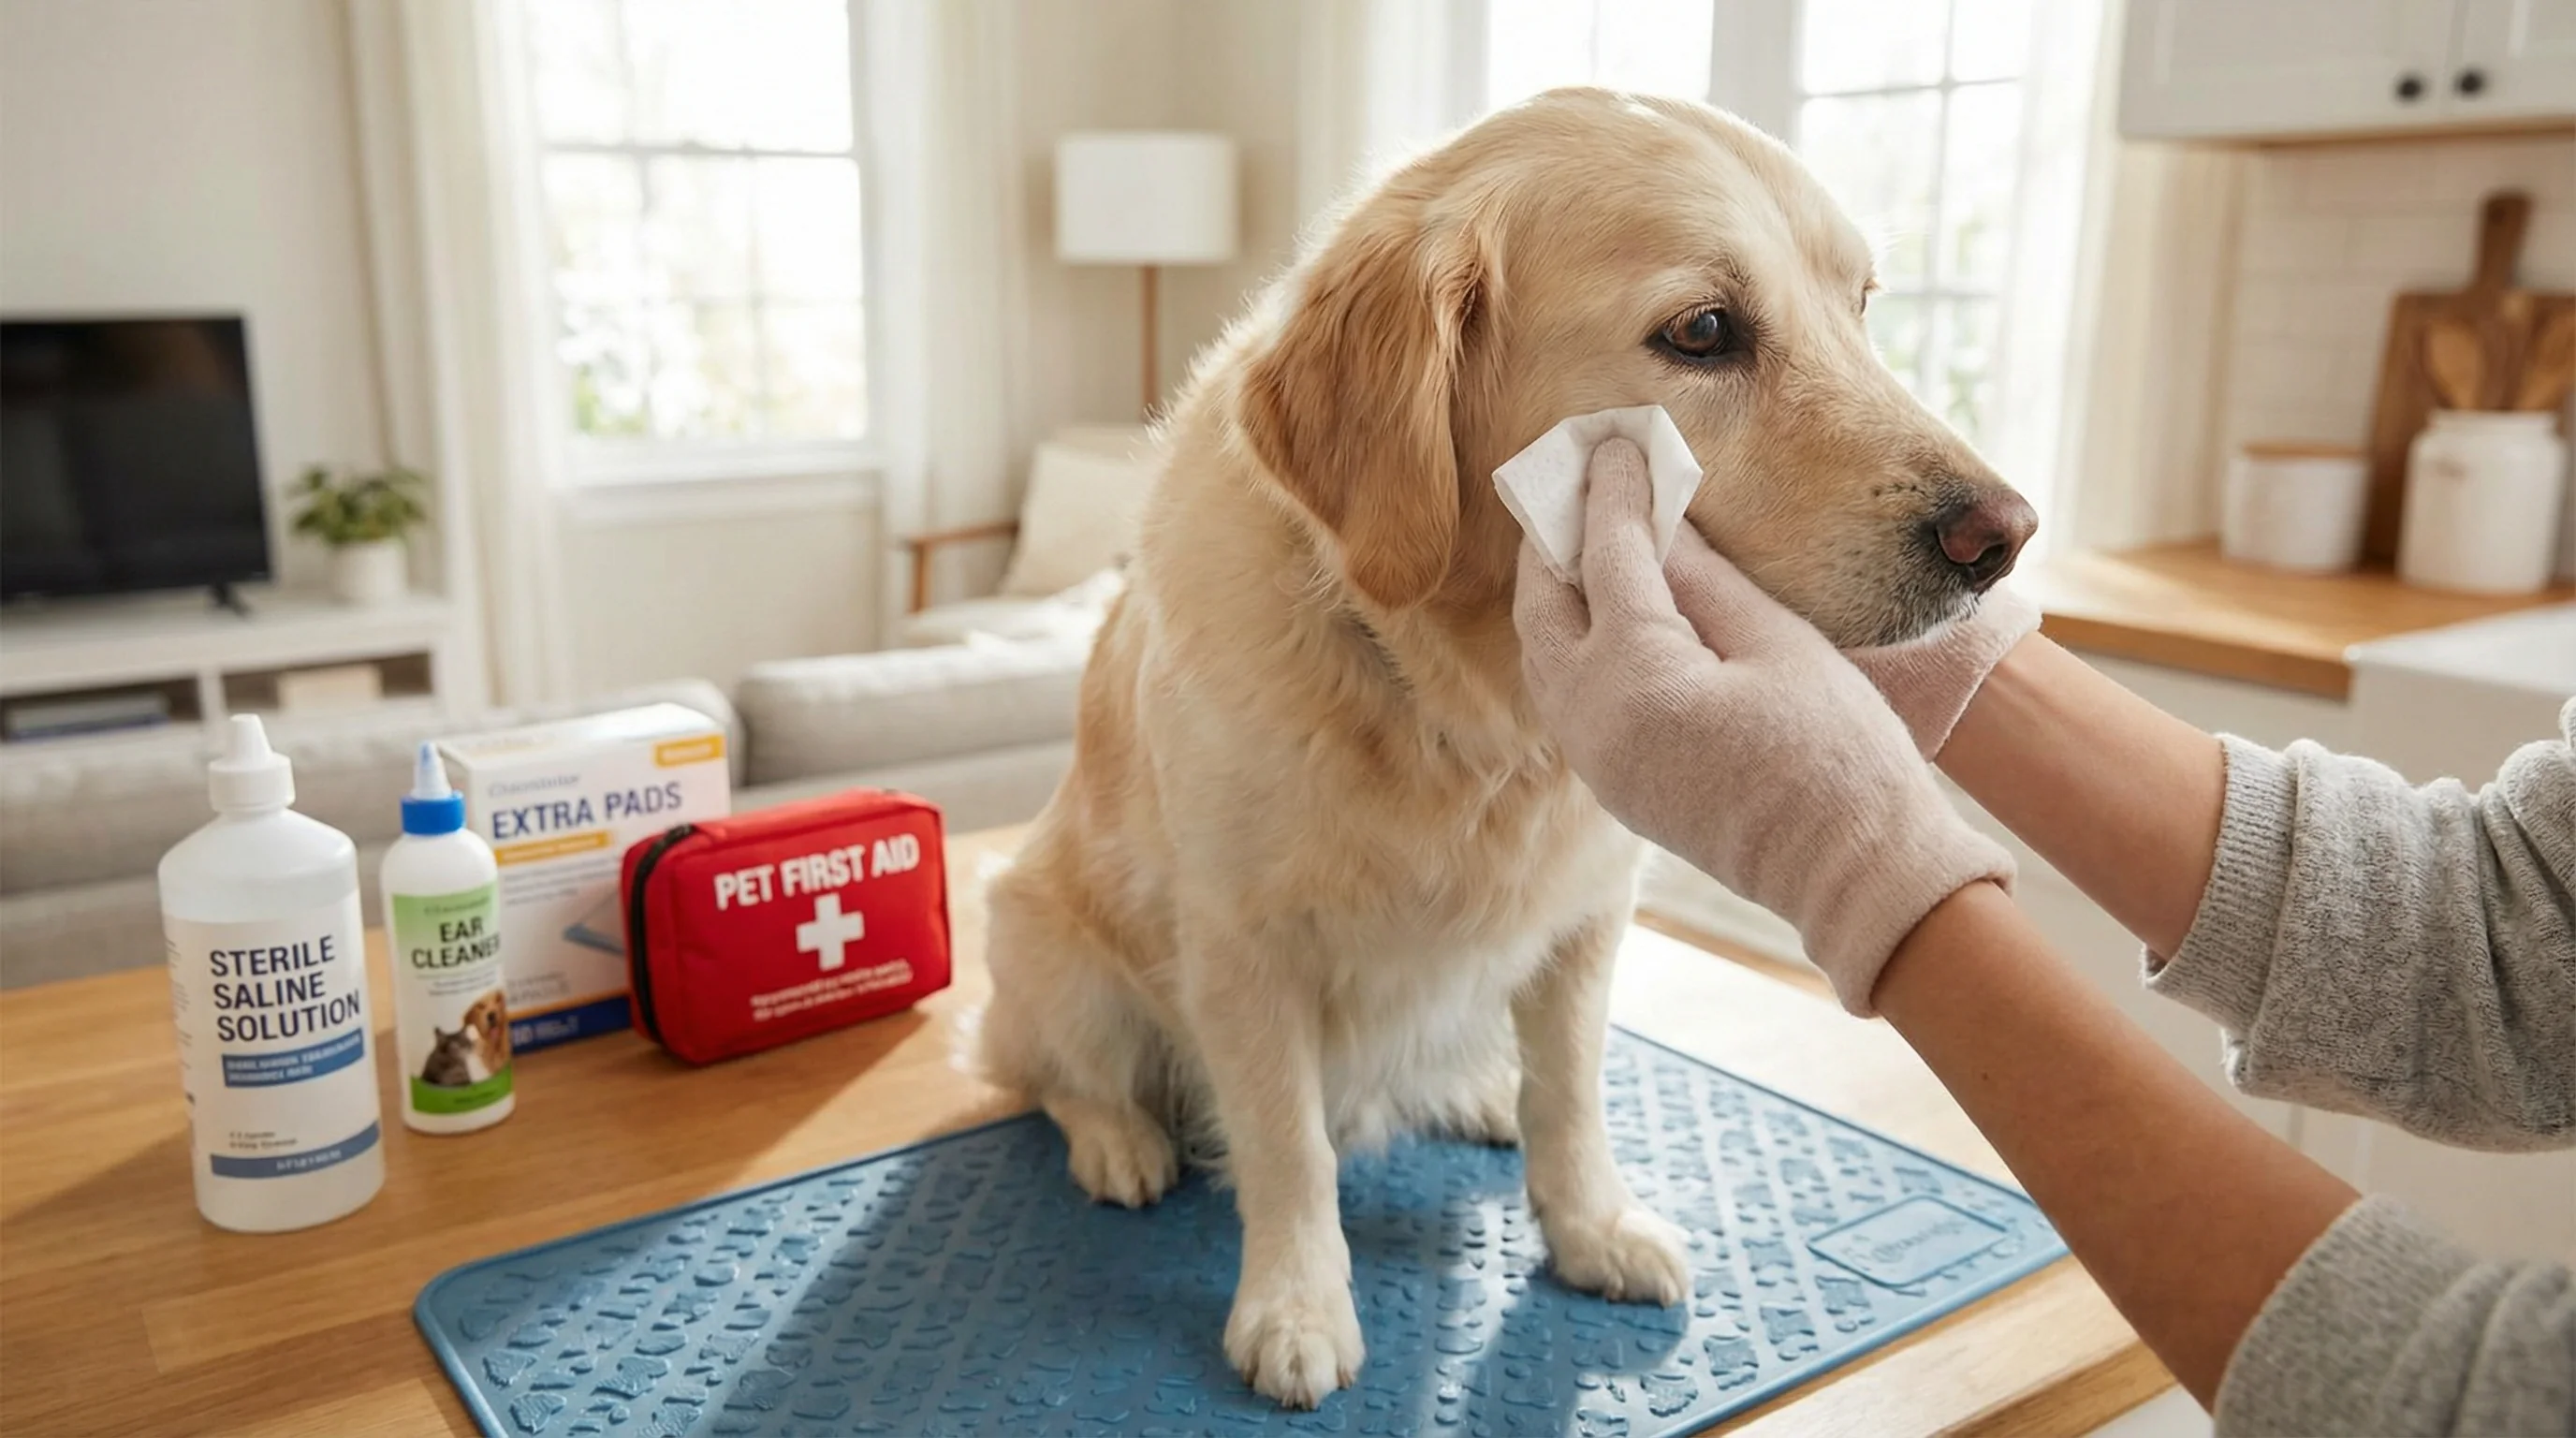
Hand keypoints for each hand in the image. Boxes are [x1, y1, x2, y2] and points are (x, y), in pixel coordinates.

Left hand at [1513, 439, 2013, 1013]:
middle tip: (1578, 480)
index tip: (1611, 441)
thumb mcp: (1780, 644)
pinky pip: (1565, 693)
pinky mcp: (1612, 784)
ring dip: (1557, 591)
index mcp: (1636, 677)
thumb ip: (1705, 576)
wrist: (1858, 876)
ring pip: (1543, 653)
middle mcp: (1593, 721)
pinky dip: (1572, 640)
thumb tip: (1658, 516)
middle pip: (1544, 605)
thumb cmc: (1842, 755)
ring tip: (1587, 536)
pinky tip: (1607, 609)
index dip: (1609, 493)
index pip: (1605, 557)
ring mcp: (1595, 760)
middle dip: (1556, 538)